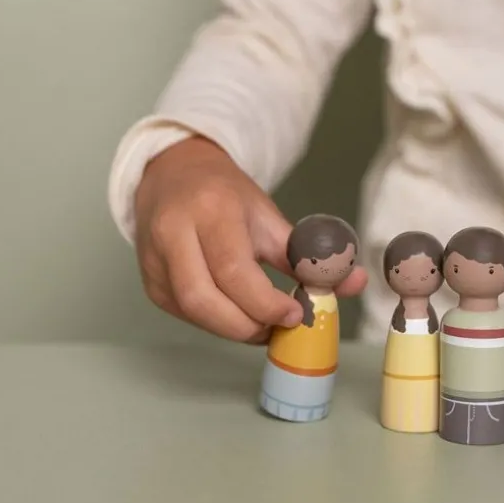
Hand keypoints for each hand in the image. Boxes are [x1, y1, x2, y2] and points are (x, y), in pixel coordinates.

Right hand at [133, 136, 367, 342]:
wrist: (173, 174)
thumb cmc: (225, 195)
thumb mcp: (268, 215)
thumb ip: (306, 254)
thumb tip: (354, 281)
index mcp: (210, 209)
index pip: (232, 269)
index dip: (265, 302)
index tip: (295, 314)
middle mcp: (173, 232)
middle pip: (203, 299)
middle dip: (247, 325)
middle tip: (279, 328)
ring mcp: (154, 259)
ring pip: (191, 311)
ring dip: (232, 328)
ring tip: (262, 324)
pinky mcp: (149, 280)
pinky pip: (184, 313)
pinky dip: (215, 322)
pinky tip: (236, 314)